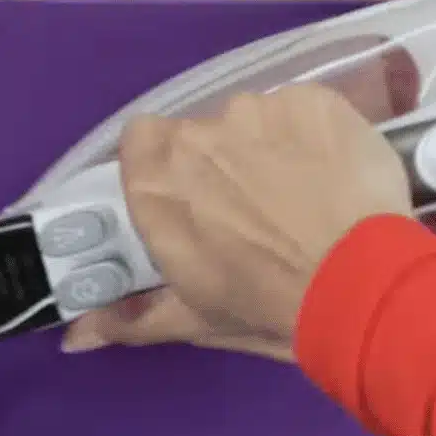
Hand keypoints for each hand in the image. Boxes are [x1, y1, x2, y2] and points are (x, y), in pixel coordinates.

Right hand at [60, 84, 412, 359]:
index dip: (168, 162)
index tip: (193, 192)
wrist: (359, 282)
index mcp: (157, 179)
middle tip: (259, 205)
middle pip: (204, 130)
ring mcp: (262, 109)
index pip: (143, 140)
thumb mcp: (194, 318)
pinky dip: (317, 134)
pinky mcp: (316, 99)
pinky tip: (337, 172)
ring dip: (273, 145)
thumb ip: (131, 317)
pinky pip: (306, 109)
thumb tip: (76, 336)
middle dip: (225, 160)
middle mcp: (200, 132)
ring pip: (258, 117)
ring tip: (307, 191)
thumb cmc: (267, 304)